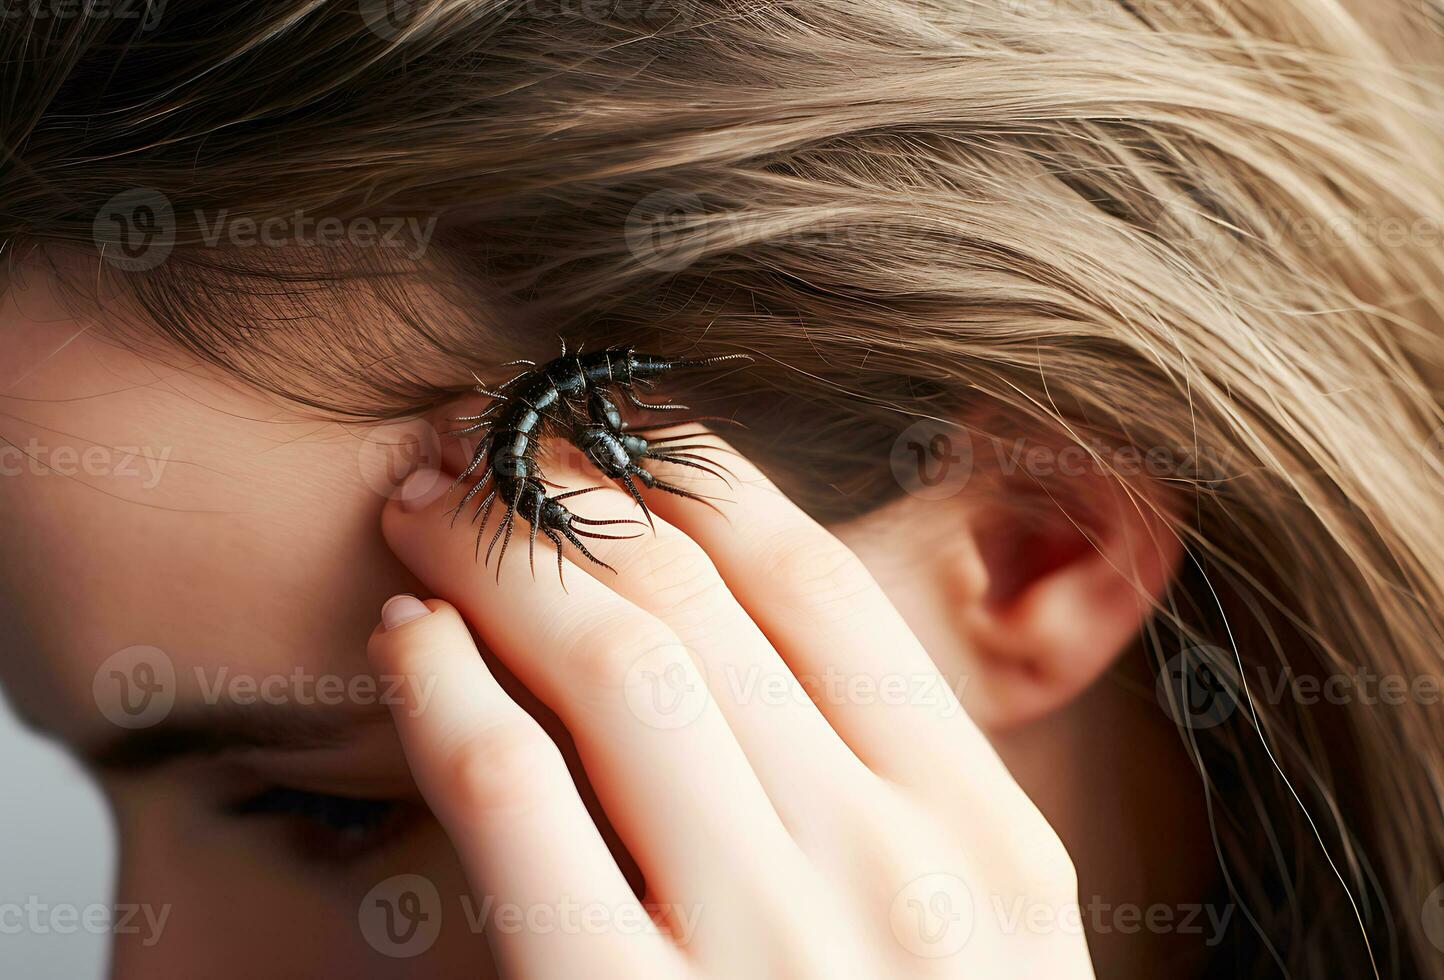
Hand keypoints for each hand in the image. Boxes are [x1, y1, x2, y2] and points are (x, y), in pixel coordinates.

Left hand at [366, 425, 1093, 978]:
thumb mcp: (980, 955)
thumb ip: (895, 804)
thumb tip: (754, 632)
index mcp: (987, 844)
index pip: (824, 593)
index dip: (708, 479)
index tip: (629, 423)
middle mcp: (887, 872)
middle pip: (701, 607)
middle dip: (575, 492)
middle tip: (488, 438)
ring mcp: (764, 949)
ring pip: (614, 668)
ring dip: (504, 558)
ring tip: (427, 500)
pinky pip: (518, 802)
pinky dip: (449, 696)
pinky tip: (408, 641)